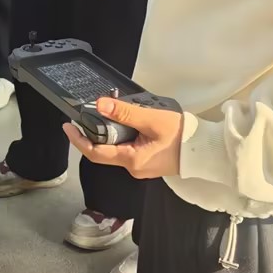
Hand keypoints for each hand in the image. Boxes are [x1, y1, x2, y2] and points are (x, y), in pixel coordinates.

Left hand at [63, 98, 181, 178]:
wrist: (205, 150)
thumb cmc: (181, 136)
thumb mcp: (151, 119)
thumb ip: (125, 113)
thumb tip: (101, 104)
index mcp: (131, 160)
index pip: (95, 152)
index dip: (78, 139)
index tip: (68, 126)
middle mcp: (133, 168)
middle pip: (104, 150)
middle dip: (96, 131)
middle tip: (94, 110)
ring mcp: (141, 167)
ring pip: (117, 149)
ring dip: (112, 132)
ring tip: (115, 112)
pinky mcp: (149, 162)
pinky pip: (129, 150)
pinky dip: (124, 136)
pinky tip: (130, 123)